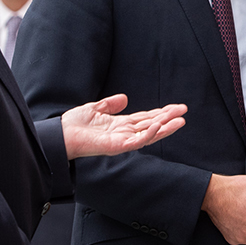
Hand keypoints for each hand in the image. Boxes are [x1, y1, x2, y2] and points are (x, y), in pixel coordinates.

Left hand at [61, 94, 185, 157]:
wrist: (61, 134)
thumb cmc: (74, 124)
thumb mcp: (95, 108)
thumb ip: (110, 104)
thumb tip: (125, 98)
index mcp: (121, 125)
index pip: (146, 118)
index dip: (161, 113)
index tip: (176, 107)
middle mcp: (124, 133)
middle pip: (152, 125)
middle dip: (168, 119)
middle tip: (184, 111)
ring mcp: (122, 141)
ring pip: (149, 134)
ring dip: (165, 128)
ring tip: (180, 120)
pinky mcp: (117, 146)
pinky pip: (137, 141)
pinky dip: (148, 134)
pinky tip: (157, 125)